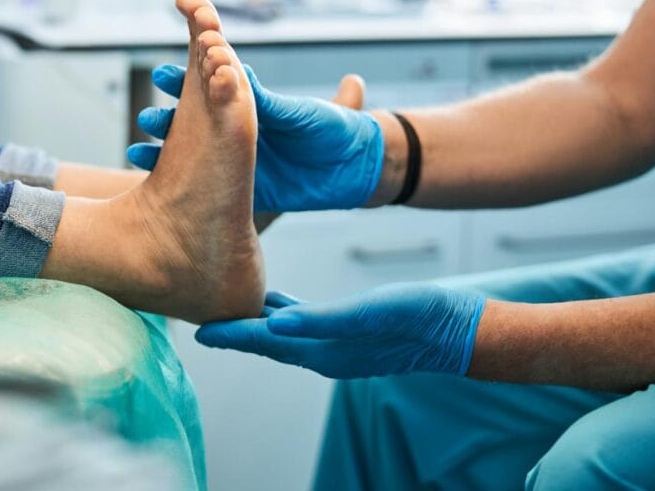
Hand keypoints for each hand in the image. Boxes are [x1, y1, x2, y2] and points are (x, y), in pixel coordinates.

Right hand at [127, 65, 384, 211]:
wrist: (356, 169)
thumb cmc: (337, 130)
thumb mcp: (304, 113)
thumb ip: (271, 100)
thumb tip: (237, 70)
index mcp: (251, 104)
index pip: (210, 86)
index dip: (186, 79)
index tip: (163, 76)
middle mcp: (237, 130)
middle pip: (191, 119)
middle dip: (167, 117)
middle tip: (148, 119)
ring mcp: (235, 160)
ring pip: (190, 152)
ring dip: (164, 149)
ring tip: (141, 150)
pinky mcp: (241, 189)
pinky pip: (201, 186)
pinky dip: (176, 182)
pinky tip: (155, 182)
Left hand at [194, 284, 485, 378]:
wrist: (457, 330)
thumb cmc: (417, 317)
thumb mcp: (368, 312)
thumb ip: (320, 320)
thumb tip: (275, 324)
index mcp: (322, 349)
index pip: (263, 342)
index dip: (229, 335)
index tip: (197, 331)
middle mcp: (322, 352)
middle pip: (265, 342)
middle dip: (234, 332)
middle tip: (201, 318)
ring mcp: (335, 345)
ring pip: (282, 334)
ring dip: (255, 324)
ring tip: (228, 307)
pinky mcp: (348, 332)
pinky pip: (304, 324)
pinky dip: (282, 314)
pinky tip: (275, 300)